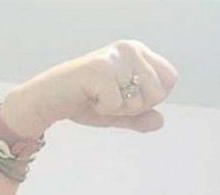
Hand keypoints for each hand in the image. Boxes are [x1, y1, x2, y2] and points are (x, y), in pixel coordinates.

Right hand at [0, 40, 177, 137]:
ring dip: (118, 109)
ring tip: (98, 97)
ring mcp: (115, 57)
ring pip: (138, 101)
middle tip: (109, 98)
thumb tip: (160, 121)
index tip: (125, 97)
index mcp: (139, 52)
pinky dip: (103, 111)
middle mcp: (130, 48)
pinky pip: (117, 106)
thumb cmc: (84, 102)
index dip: (151, 98)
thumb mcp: (117, 113)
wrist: (50, 100)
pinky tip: (89, 98)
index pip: (170, 80)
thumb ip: (140, 117)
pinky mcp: (100, 69)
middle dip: (135, 107)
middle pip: (159, 92)